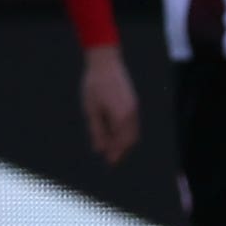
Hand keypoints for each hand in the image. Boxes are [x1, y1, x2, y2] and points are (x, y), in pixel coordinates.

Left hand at [80, 43, 140, 161]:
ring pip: (133, 132)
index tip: (109, 163)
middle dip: (122, 150)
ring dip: (124, 142)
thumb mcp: (91, 109)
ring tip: (112, 148)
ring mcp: (134, 107)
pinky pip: (133, 123)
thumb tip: (99, 149)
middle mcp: (131, 114)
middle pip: (130, 139)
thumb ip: (97, 131)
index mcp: (121, 117)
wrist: (105, 62)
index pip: (120, 142)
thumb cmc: (94, 85)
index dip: (115, 154)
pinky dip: (126, 132)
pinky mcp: (133, 102)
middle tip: (111, 159)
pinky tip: (116, 133)